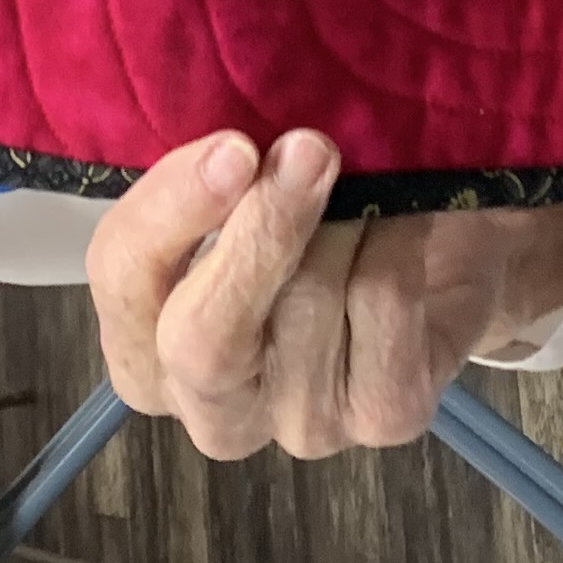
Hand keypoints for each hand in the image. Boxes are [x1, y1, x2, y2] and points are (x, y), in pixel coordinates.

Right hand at [86, 128, 562, 458]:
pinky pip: (383, 308)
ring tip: (369, 164)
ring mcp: (301, 423)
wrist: (440, 257)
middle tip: (309, 149)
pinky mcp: (384, 415)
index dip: (168, 212)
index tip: (231, 147)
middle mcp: (212, 406)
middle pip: (203, 339)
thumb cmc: (316, 211)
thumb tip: (230, 139)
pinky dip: (397, 238)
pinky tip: (406, 206)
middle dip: (257, 235)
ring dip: (345, 216)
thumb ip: (215, 175)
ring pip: (309, 308)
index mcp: (146, 348)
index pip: (123, 280)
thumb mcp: (244, 186)